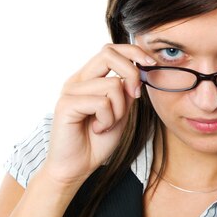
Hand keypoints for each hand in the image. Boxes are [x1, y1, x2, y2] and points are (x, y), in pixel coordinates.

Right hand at [40, 43, 155, 188]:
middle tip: (134, 96)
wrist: (77, 167)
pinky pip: (102, 103)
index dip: (133, 51)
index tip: (150, 62)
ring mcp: (70, 90)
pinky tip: (97, 130)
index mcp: (89, 78)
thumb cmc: (97, 141)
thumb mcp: (120, 111)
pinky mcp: (66, 105)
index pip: (110, 49)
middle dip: (131, 73)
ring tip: (106, 124)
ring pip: (113, 84)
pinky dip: (108, 120)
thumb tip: (139, 70)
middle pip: (108, 53)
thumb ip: (126, 91)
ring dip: (119, 109)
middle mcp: (78, 79)